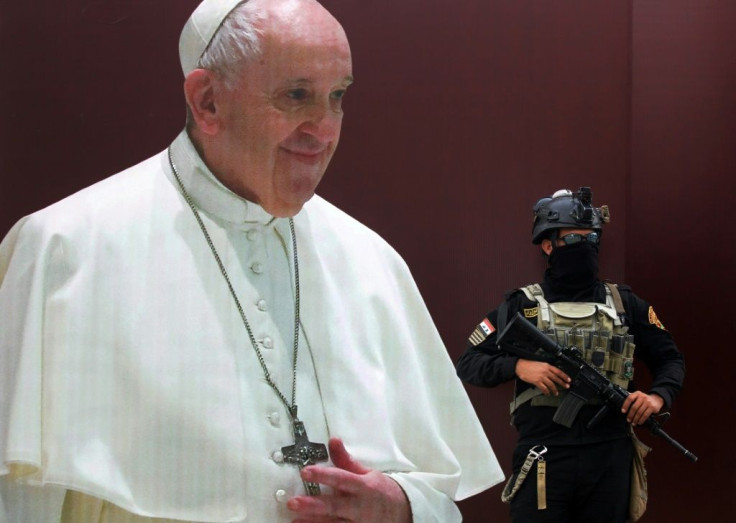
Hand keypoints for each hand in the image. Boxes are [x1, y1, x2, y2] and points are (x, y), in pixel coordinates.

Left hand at [287, 437, 411, 522]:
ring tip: (295, 520)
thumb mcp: (366, 472)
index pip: (340, 479)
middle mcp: (359, 507)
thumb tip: (333, 439)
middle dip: (313, 506)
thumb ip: (345, 460)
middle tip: (293, 502)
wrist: (403, 512)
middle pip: (334, 506)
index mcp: (362, 487)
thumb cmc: (379, 490)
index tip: (305, 472)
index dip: (322, 476)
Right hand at [515, 359, 570, 395]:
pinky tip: (548, 393)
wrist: (520, 366)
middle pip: (556, 379)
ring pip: (551, 385)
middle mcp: (545, 371)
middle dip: (562, 384)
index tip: (569, 380)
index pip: (558, 371)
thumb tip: (553, 374)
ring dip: (555, 390)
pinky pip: (544, 388)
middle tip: (566, 387)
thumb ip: (547, 368)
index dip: (565, 376)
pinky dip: (547, 392)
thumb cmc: (528, 364)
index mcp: (547, 366)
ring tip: (556, 393)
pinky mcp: (537, 381)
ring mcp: (541, 376)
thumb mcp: (540, 363)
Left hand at [621, 391, 663, 425]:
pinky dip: (641, 420)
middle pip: (634, 407)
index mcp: (637, 393)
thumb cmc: (645, 399)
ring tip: (633, 423)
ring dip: (635, 419)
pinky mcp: (652, 407)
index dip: (625, 405)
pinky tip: (639, 422)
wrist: (657, 399)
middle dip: (630, 415)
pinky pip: (645, 415)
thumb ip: (632, 399)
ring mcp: (648, 402)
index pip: (629, 398)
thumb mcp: (638, 396)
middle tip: (628, 420)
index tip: (623, 411)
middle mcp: (642, 397)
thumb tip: (623, 405)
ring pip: (639, 412)